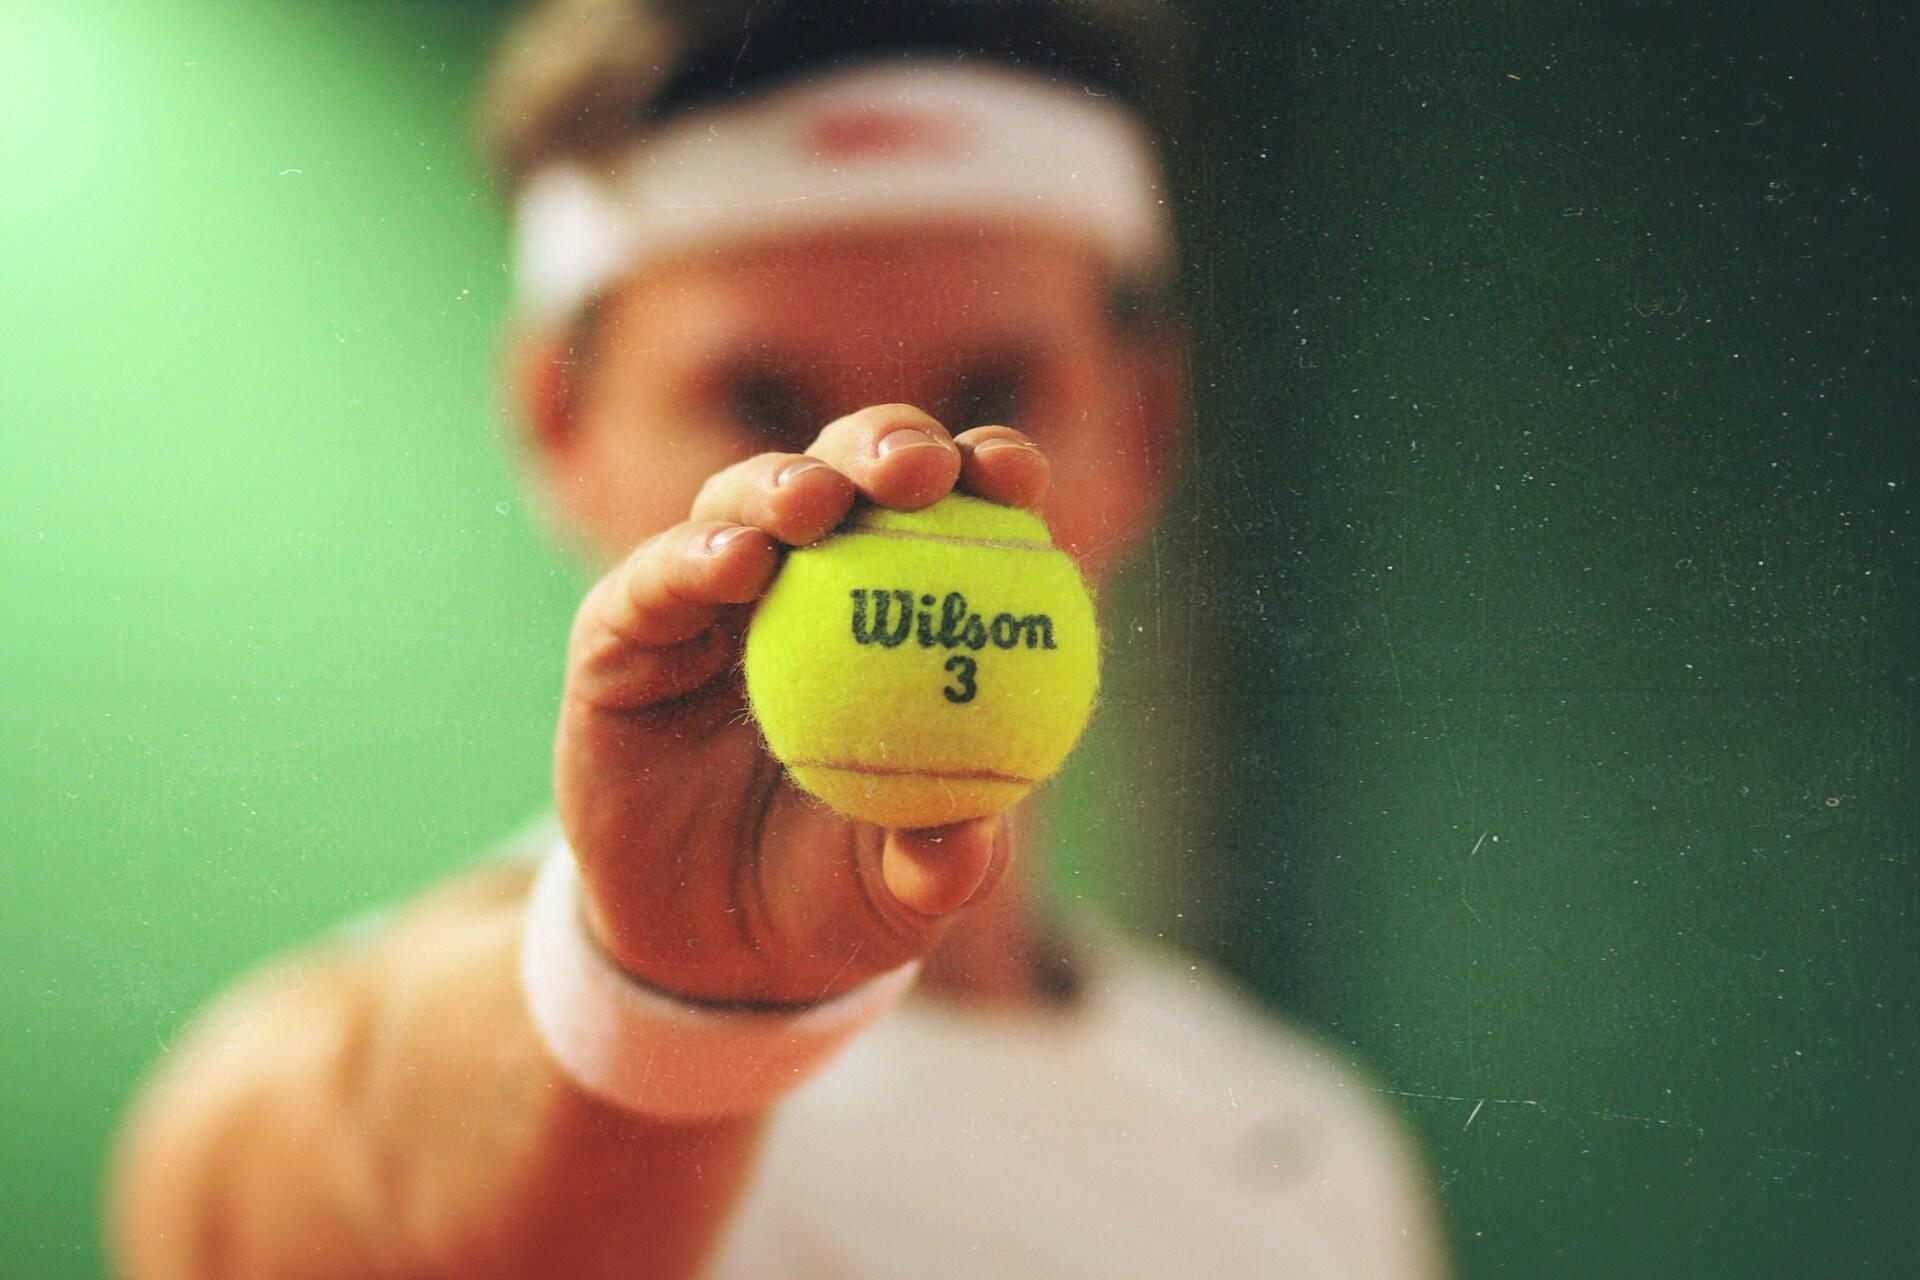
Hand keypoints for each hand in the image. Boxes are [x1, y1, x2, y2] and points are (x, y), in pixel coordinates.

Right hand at [554, 405, 1051, 1005]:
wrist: (709, 953)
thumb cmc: (832, 894)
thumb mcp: (897, 894)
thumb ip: (939, 862)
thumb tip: (974, 839)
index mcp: (902, 607)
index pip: (956, 512)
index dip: (988, 471)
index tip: (1018, 479)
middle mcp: (808, 578)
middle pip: (851, 471)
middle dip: (888, 443)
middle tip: (919, 469)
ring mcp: (709, 597)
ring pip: (744, 501)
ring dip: (783, 485)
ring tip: (816, 505)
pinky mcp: (622, 633)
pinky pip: (653, 581)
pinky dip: (691, 559)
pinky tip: (736, 563)